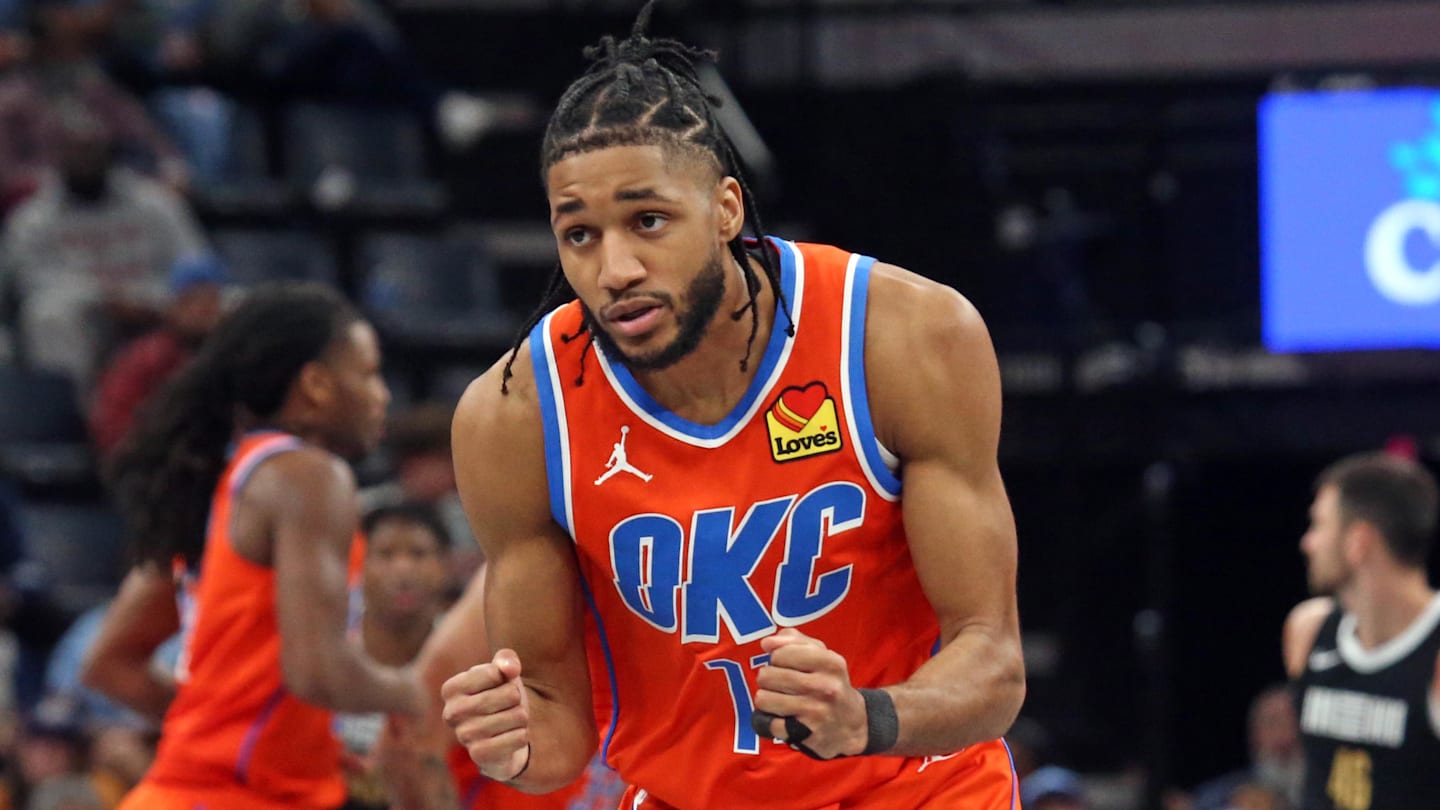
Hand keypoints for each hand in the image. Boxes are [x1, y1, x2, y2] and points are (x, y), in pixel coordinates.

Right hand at [441, 649, 530, 781]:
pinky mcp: (480, 756)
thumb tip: (510, 668)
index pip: (495, 672)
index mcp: (451, 689)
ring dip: (521, 717)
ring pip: (518, 716)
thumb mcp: (503, 671)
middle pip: (510, 694)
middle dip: (518, 698)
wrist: (501, 735)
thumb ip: (506, 659)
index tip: (499, 685)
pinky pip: (519, 737)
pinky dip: (522, 734)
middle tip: (509, 705)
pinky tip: (512, 736)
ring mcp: (464, 736)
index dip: (507, 677)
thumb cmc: (500, 695)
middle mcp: (452, 713)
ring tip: (510, 720)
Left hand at [753, 628, 868, 758]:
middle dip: (768, 679)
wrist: (852, 725)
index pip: (780, 653)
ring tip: (780, 700)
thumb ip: (794, 641)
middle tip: (781, 685)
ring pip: (764, 699)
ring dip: (767, 700)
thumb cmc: (831, 684)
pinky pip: (769, 723)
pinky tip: (784, 718)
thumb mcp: (822, 655)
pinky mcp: (805, 734)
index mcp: (830, 662)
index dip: (777, 659)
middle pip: (767, 675)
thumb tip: (767, 643)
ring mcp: (815, 711)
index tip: (785, 665)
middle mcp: (825, 686)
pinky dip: (771, 722)